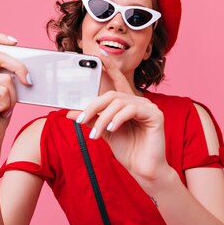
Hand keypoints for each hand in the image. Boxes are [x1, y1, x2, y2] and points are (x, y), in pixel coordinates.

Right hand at [0, 33, 30, 156]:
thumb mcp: (4, 93)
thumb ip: (7, 77)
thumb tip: (24, 68)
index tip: (16, 42)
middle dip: (19, 67)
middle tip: (29, 81)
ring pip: (5, 77)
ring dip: (11, 96)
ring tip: (2, 108)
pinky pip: (2, 89)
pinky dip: (6, 103)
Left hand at [66, 54, 169, 182]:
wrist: (143, 169)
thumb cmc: (127, 150)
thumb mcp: (104, 132)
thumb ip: (90, 120)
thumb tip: (69, 112)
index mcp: (127, 104)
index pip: (118, 81)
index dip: (110, 67)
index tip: (99, 55)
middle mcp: (139, 102)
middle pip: (111, 95)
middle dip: (93, 107)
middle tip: (80, 120)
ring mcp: (148, 107)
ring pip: (119, 102)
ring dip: (102, 118)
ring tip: (96, 135)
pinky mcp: (155, 115)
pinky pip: (131, 110)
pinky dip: (117, 119)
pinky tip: (111, 129)